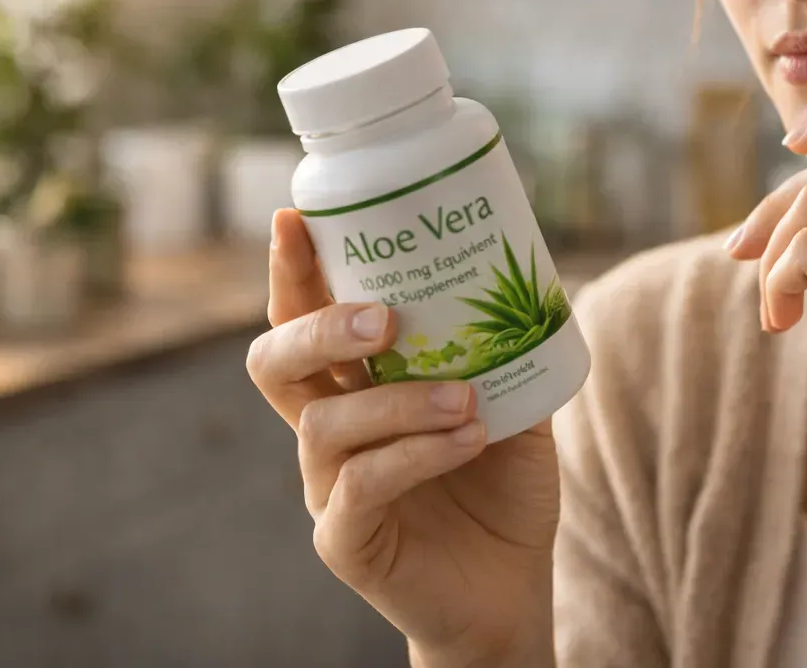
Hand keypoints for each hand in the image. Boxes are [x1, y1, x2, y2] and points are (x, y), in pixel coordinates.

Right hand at [247, 209, 558, 666]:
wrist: (512, 587)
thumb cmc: (502, 489)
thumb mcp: (514, 402)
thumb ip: (507, 348)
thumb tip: (531, 271)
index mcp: (354, 389)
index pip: (302, 318)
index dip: (291, 271)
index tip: (295, 218)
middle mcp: (327, 433)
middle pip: (275, 363)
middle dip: (318, 327)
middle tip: (382, 317)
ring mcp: (327, 489)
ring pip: (324, 426)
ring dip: (399, 401)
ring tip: (466, 398)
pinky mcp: (344, 541)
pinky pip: (360, 486)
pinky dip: (417, 453)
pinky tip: (469, 438)